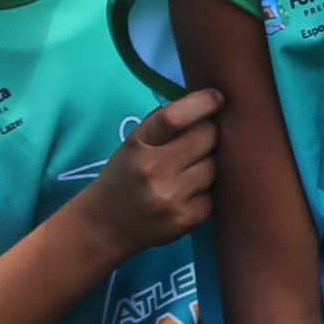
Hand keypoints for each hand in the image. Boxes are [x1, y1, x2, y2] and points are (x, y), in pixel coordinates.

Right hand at [77, 90, 223, 250]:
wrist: (105, 226)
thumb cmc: (125, 175)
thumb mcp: (134, 144)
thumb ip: (165, 124)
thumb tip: (207, 102)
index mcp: (138, 144)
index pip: (174, 117)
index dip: (202, 103)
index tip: (217, 97)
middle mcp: (153, 170)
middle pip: (207, 137)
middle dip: (210, 134)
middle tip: (202, 140)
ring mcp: (171, 196)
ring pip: (216, 166)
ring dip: (211, 163)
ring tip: (192, 169)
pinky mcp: (187, 219)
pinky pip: (215, 193)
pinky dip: (208, 190)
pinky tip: (190, 193)